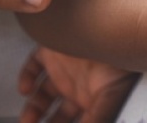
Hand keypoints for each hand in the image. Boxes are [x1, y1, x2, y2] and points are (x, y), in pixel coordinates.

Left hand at [18, 47, 136, 122]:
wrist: (114, 33)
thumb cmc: (121, 64)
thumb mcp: (109, 100)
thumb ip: (96, 119)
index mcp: (92, 98)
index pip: (74, 119)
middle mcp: (78, 85)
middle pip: (56, 111)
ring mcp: (65, 68)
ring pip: (42, 93)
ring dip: (31, 109)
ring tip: (27, 121)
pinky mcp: (53, 51)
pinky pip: (34, 65)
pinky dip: (26, 77)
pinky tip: (26, 89)